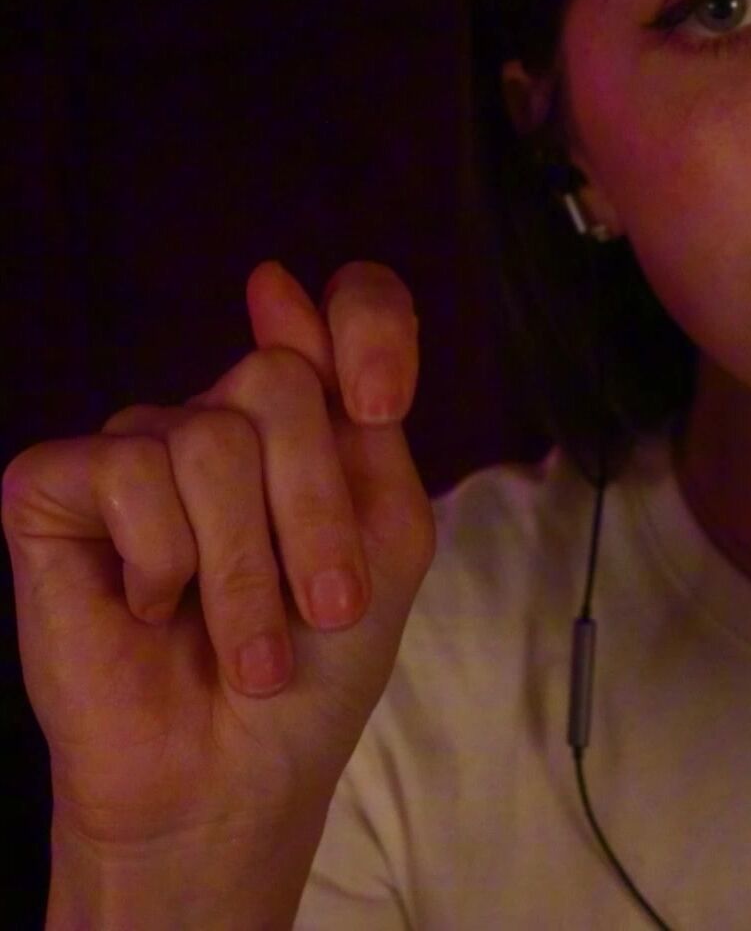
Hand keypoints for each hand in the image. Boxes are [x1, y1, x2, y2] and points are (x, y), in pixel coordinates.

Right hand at [2, 260, 434, 923]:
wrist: (235, 777)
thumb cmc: (313, 669)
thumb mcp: (385, 541)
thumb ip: (360, 422)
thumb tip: (279, 284)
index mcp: (310, 426)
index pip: (346, 305)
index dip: (370, 326)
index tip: (381, 406)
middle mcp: (219, 420)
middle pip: (280, 381)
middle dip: (314, 517)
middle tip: (321, 610)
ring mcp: (135, 450)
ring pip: (208, 439)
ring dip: (246, 568)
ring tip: (245, 645)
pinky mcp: (54, 489)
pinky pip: (126, 473)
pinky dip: (162, 562)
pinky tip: (153, 609)